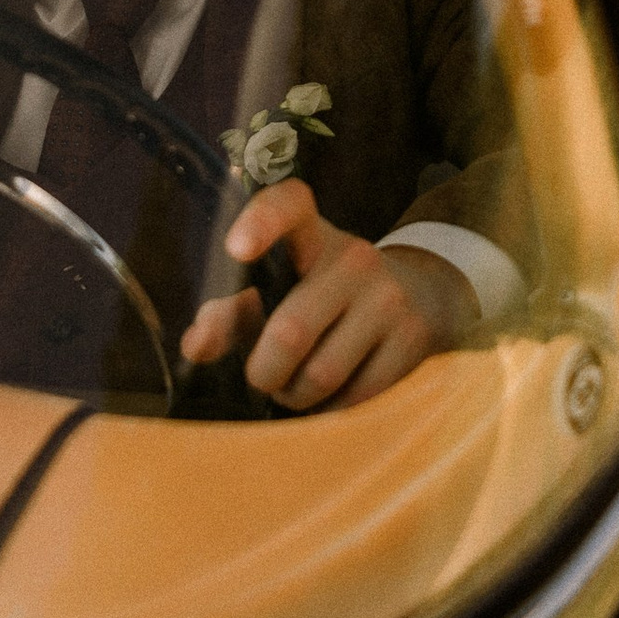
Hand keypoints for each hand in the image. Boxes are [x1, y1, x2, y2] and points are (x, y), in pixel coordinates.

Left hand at [181, 178, 476, 409]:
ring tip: (295, 389)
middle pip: (291, 331)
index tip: (236, 248)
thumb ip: (232, 313)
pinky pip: (355, 398)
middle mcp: (353, 258)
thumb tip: (196, 348)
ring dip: (295, 397)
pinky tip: (331, 397)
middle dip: (263, 372)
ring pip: (321, 375)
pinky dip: (331, 411)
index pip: (289, 206)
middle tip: (261, 378)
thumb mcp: (284, 287)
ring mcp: (388, 298)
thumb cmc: (325, 296)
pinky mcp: (413, 340)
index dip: (261, 223)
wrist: (422, 297)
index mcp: (311, 235)